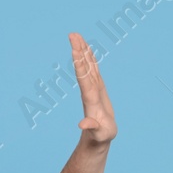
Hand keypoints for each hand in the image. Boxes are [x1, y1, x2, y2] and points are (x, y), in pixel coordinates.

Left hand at [69, 31, 115, 145]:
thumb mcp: (99, 134)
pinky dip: (90, 59)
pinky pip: (93, 70)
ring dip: (82, 51)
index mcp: (90, 99)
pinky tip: (87, 49)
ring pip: (87, 66)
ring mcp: (92, 88)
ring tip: (76, 35)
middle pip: (83, 68)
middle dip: (79, 51)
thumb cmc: (100, 136)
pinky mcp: (97, 89)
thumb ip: (91, 127)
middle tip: (72, 35)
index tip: (74, 50)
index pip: (83, 78)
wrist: (97, 138)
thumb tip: (82, 124)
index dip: (80, 64)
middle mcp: (89, 91)